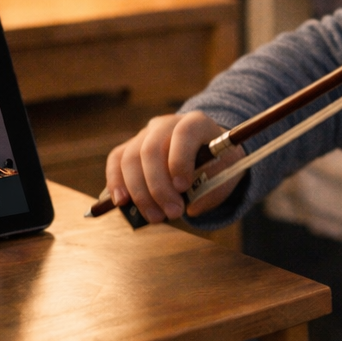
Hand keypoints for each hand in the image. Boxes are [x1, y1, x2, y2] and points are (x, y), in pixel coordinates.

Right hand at [104, 112, 242, 223]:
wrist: (206, 157)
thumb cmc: (216, 166)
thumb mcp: (225, 175)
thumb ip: (212, 189)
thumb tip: (192, 208)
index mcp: (196, 123)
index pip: (183, 133)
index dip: (180, 160)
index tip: (183, 188)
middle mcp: (167, 124)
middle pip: (151, 149)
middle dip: (158, 186)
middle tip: (172, 213)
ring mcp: (145, 134)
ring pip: (130, 158)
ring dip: (140, 192)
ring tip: (155, 217)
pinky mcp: (130, 147)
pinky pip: (116, 161)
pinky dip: (116, 182)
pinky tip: (122, 202)